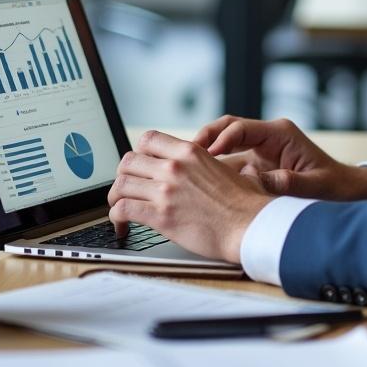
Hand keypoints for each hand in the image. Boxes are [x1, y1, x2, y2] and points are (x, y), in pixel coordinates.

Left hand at [107, 131, 272, 262]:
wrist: (250, 226)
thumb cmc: (245, 203)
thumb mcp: (229, 169)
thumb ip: (213, 165)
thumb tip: (223, 169)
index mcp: (190, 151)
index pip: (147, 139)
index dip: (139, 153)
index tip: (140, 167)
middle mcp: (174, 166)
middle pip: (128, 161)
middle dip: (124, 176)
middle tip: (127, 189)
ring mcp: (166, 190)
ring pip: (121, 185)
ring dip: (116, 197)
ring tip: (120, 208)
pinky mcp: (160, 216)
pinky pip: (123, 210)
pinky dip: (117, 218)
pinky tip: (122, 226)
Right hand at [194, 116, 366, 203]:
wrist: (346, 189)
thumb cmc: (333, 185)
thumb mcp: (314, 186)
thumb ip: (288, 183)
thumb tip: (261, 183)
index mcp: (280, 134)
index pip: (240, 127)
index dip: (219, 139)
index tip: (204, 154)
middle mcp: (268, 136)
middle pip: (227, 129)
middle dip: (204, 139)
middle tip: (182, 155)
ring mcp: (261, 149)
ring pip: (225, 143)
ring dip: (206, 153)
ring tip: (185, 168)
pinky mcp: (258, 164)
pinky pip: (231, 160)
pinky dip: (215, 168)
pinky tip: (200, 182)